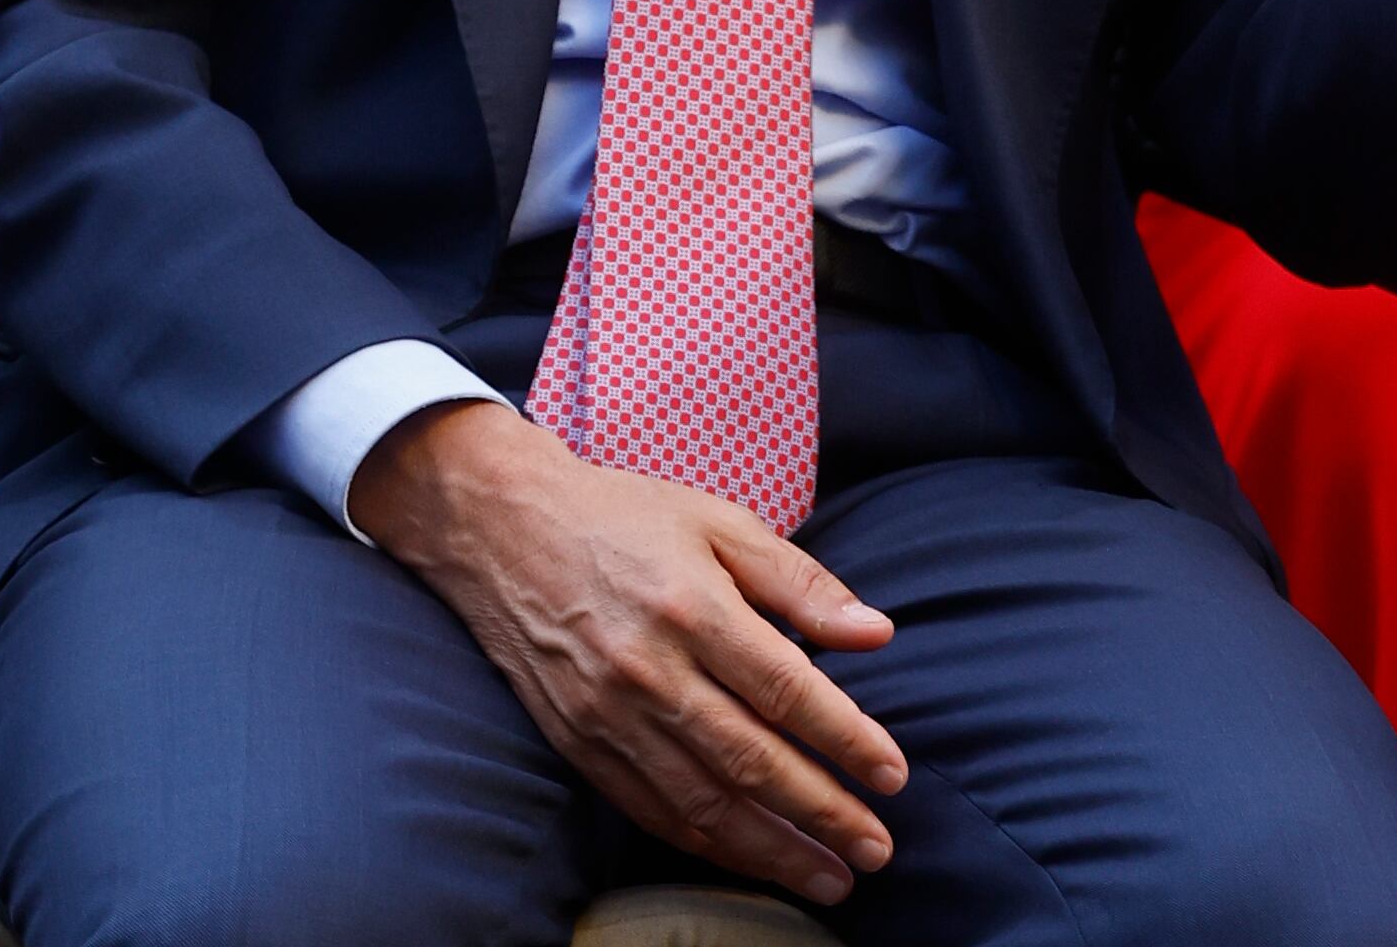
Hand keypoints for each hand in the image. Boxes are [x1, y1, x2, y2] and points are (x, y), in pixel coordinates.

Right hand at [351, 402, 905, 903]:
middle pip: (750, 760)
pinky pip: (650, 809)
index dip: (846, 740)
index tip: (893, 777)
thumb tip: (878, 634)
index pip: (788, 693)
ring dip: (772, 849)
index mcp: (693, 609)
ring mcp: (608, 717)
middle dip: (822, 814)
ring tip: (830, 876)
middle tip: (878, 850)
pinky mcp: (578, 744)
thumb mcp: (723, 523)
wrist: (502, 532)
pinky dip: (706, 844)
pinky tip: (752, 861)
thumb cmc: (626, 519)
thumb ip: (802, 583)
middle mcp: (649, 673)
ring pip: (702, 801)